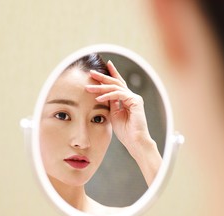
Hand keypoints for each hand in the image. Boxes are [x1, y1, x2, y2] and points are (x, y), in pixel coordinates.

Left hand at [86, 61, 161, 185]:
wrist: (135, 141)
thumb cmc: (125, 131)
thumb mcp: (114, 114)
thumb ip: (110, 104)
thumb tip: (102, 95)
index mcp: (127, 99)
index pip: (118, 84)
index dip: (111, 74)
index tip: (105, 65)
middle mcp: (132, 96)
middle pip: (116, 83)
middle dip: (103, 77)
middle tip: (91, 72)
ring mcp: (134, 98)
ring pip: (115, 88)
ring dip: (100, 87)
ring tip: (88, 88)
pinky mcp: (135, 101)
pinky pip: (118, 95)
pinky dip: (107, 96)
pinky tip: (98, 98)